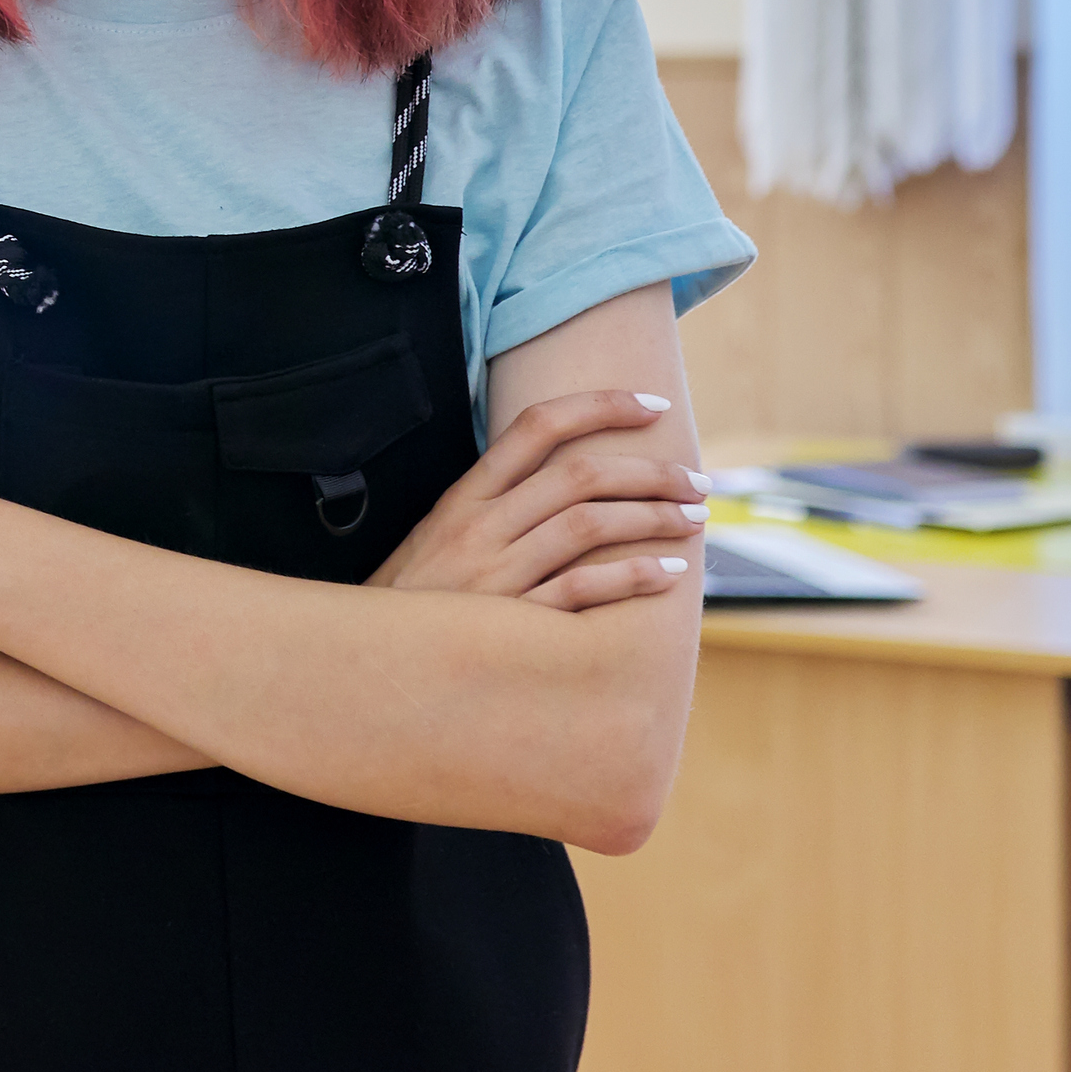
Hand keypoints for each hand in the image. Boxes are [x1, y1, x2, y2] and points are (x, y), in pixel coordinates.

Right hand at [368, 389, 708, 609]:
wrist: (375, 666)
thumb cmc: (417, 600)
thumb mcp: (439, 538)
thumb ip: (493, 506)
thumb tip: (562, 475)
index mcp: (464, 497)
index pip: (536, 426)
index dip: (600, 405)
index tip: (651, 405)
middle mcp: (479, 525)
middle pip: (580, 474)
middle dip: (650, 471)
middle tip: (695, 480)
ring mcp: (495, 573)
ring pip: (589, 525)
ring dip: (654, 517)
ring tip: (692, 519)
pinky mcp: (512, 623)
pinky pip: (584, 590)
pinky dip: (633, 576)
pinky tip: (669, 574)